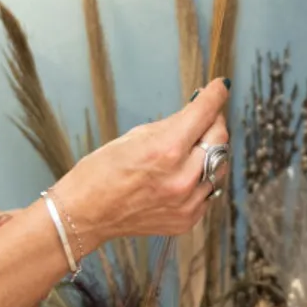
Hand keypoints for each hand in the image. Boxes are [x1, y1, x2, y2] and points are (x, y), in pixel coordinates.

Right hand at [54, 79, 230, 249]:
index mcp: (166, 150)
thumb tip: (198, 110)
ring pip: (220, 165)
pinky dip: (201, 178)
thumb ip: (173, 124)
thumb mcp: (135, 136)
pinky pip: (208, 190)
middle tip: (203, 118)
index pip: (205, 113)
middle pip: (220, 138)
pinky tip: (181, 175)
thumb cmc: (101, 172)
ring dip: (209, 152)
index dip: (215, 95)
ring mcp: (187, 202)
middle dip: (213, 122)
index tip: (220, 87)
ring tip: (188, 150)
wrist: (86, 214)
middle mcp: (182, 178)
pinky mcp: (188, 219)